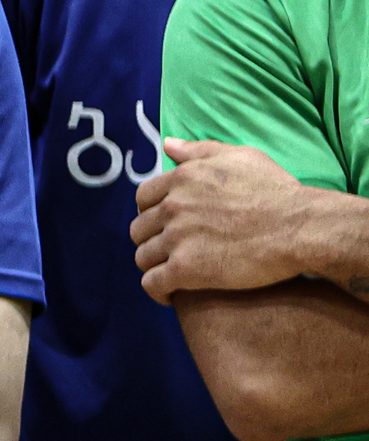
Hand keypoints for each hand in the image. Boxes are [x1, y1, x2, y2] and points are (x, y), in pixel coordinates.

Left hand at [132, 140, 325, 297]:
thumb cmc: (276, 191)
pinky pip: (152, 284)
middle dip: (152, 240)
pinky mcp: (186, 269)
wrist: (300, 227)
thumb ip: (200, 151)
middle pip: (139, 229)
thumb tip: (168, 145)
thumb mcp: (241, 157)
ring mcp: (177, 238)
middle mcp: (173, 207)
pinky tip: (172, 294)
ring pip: (143, 257)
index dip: (151, 212)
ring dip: (155, 266)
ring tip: (173, 272)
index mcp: (181, 180)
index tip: (165, 224)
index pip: (143, 198)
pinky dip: (158, 291)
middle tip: (171, 250)